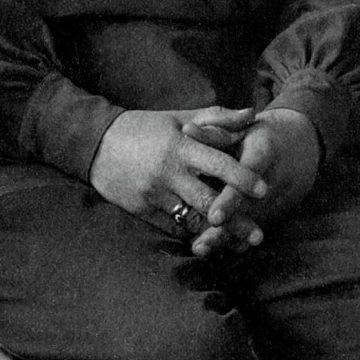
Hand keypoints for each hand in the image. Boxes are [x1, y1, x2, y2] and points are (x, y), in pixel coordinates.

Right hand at [88, 106, 265, 237]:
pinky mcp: (143, 211)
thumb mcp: (179, 117)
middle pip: (208, 201)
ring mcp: (155, 194)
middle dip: (235, 220)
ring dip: (215, 234)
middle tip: (259, 235)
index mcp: (180, 146)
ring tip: (239, 244)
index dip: (242, 177)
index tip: (264, 190)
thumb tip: (252, 114)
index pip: (217, 163)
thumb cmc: (144, 127)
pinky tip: (209, 242)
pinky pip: (172, 228)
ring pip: (191, 220)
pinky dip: (192, 235)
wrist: (96, 144)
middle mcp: (169, 173)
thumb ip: (217, 118)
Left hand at [190, 106, 320, 254]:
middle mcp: (274, 179)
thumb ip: (214, 131)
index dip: (231, 199)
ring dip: (225, 239)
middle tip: (200, 246)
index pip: (247, 177)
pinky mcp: (274, 211)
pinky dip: (237, 239)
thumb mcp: (243, 126)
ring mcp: (276, 199)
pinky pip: (254, 227)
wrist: (301, 147)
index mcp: (265, 151)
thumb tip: (186, 132)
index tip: (214, 217)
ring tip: (199, 250)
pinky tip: (216, 250)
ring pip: (249, 223)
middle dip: (224, 229)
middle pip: (247, 210)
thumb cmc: (262, 133)